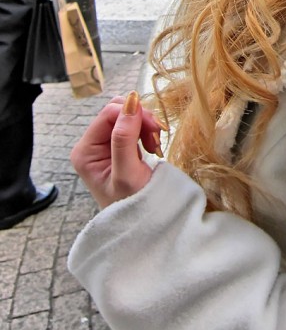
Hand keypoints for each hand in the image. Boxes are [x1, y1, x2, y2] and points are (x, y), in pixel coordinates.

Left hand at [70, 91, 164, 209]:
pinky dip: (145, 131)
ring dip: (144, 125)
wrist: (142, 227)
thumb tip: (130, 102)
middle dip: (139, 118)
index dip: (133, 114)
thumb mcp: (127, 174)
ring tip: (155, 145)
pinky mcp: (117, 148)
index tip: (155, 129)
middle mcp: (90, 146)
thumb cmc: (132, 206)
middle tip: (156, 136)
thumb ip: (125, 138)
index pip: (108, 114)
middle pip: (116, 112)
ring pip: (125, 116)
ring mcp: (103, 147)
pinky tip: (152, 146)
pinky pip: (131, 126)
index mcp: (85, 152)